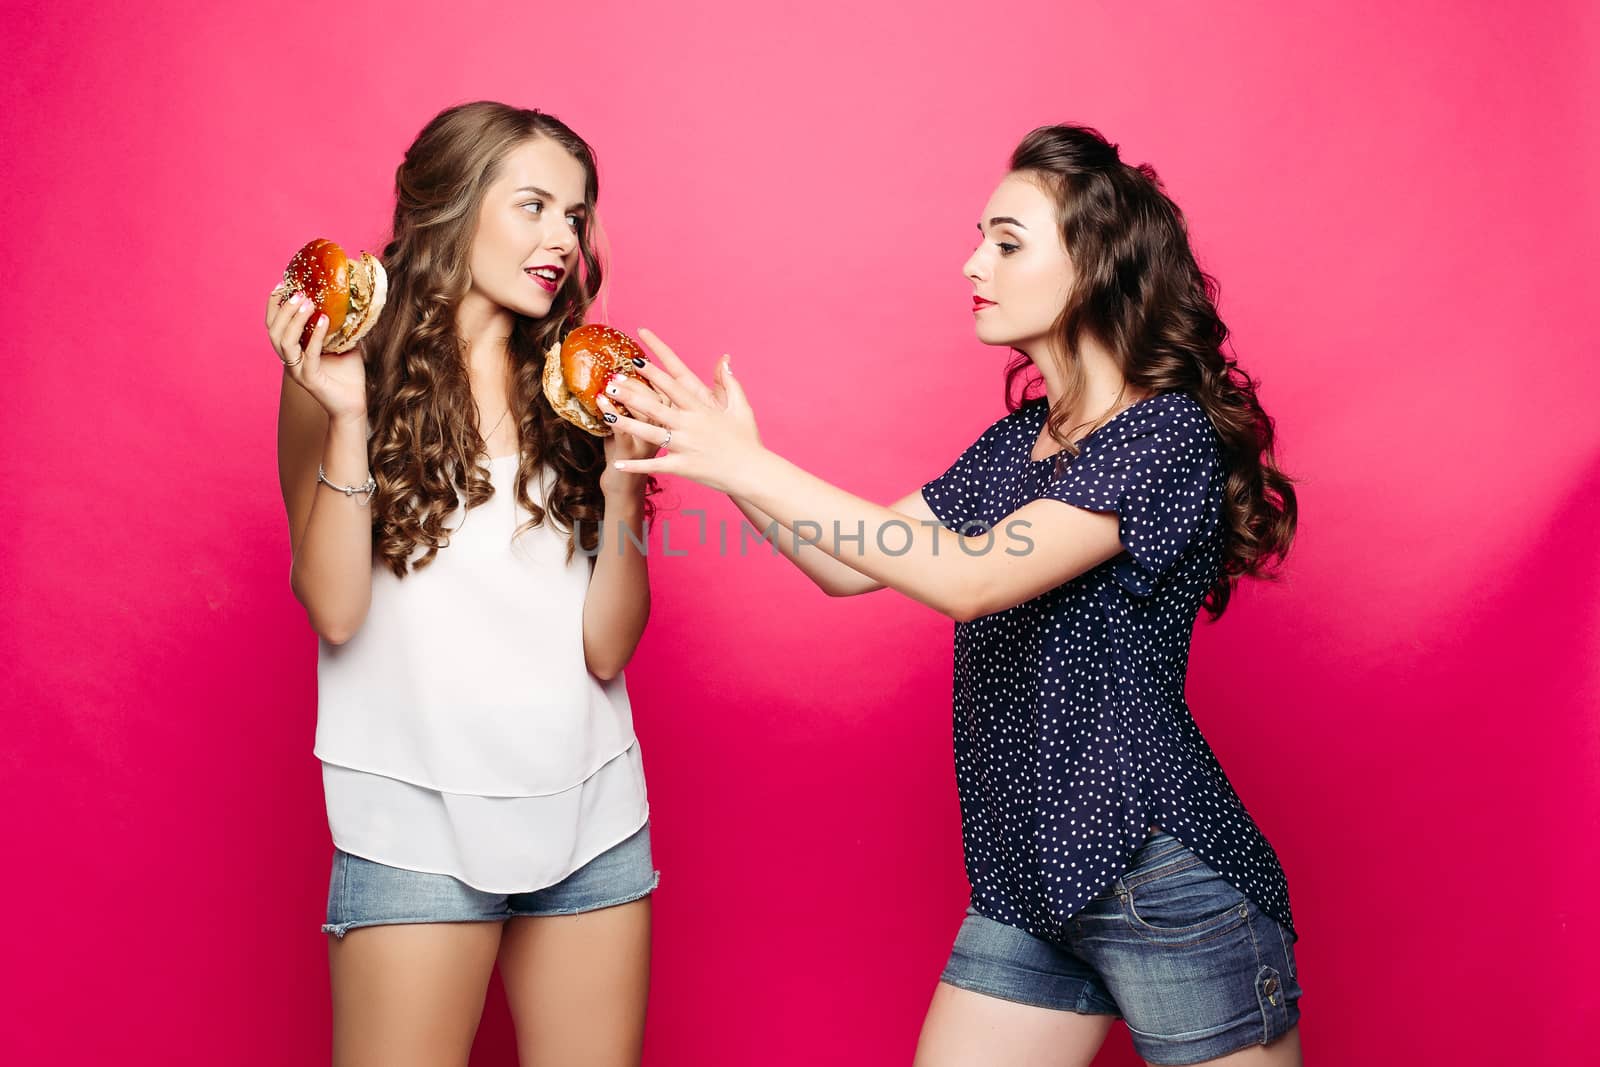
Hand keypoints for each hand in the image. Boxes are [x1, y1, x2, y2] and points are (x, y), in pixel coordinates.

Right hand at [265, 286, 366, 421]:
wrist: (354, 405)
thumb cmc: (348, 376)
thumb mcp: (343, 343)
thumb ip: (340, 325)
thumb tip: (349, 300)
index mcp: (293, 351)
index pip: (274, 324)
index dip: (274, 304)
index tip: (283, 284)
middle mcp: (290, 361)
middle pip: (273, 331)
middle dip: (283, 309)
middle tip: (299, 293)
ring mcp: (297, 371)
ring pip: (284, 342)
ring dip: (294, 320)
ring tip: (309, 303)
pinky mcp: (309, 379)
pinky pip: (308, 354)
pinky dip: (315, 336)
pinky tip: (324, 321)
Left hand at [601, 328, 764, 495]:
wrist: (753, 472)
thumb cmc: (748, 440)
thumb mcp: (741, 407)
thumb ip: (730, 382)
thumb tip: (725, 360)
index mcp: (701, 409)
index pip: (672, 385)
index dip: (653, 371)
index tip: (635, 359)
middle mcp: (690, 425)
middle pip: (655, 406)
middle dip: (631, 394)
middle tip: (611, 383)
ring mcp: (685, 446)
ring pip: (650, 433)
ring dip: (627, 424)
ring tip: (606, 416)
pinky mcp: (683, 467)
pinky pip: (656, 465)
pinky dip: (636, 466)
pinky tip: (618, 464)